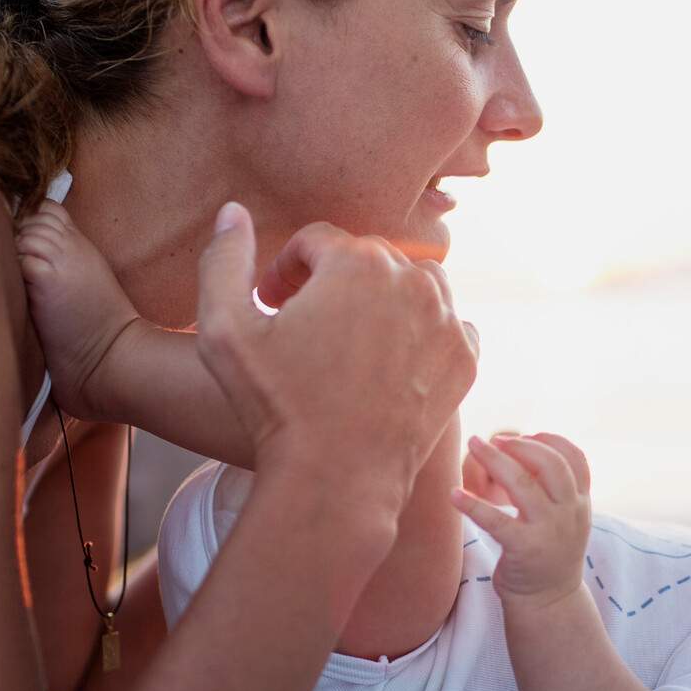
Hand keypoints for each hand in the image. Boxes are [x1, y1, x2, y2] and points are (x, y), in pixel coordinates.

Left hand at [15, 199, 140, 422]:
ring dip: (13, 253)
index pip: (48, 209)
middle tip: (17, 269)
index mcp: (82, 244)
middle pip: (32, 216)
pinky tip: (18, 292)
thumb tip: (28, 255)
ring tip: (19, 284)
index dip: (31, 220)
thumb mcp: (87, 279)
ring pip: (23, 233)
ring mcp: (61, 259)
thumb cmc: (97, 327)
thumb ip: (64, 259)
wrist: (114, 354)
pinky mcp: (47, 279)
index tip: (25, 247)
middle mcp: (73, 245)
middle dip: (18, 235)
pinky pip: (18, 257)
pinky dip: (12, 270)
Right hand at [198, 203, 477, 512]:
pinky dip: (419, 332)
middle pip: (366, 259)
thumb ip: (223, 259)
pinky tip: (388, 360)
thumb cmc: (276, 405)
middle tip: (305, 325)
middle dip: (333, 283)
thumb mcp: (223, 329)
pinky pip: (444, 322)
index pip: (317, 241)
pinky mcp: (466, 356)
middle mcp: (413, 279)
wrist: (337, 478)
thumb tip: (234, 212)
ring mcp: (447, 318)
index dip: (285, 268)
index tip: (271, 303)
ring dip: (381, 300)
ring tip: (348, 338)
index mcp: (357, 261)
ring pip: (411, 285)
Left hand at [451, 433, 593, 607]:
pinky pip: (496, 521)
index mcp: (580, 502)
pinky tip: (454, 494)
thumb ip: (553, 487)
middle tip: (495, 439)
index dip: (551, 440)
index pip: (575, 458)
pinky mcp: (524, 549)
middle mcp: (569, 513)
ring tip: (473, 444)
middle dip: (521, 445)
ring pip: (523, 484)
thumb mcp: (563, 517)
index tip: (526, 434)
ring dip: (495, 460)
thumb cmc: (548, 551)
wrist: (549, 601)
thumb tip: (521, 447)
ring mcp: (548, 530)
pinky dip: (473, 505)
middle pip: (551, 464)